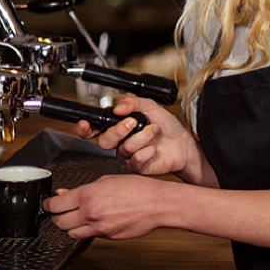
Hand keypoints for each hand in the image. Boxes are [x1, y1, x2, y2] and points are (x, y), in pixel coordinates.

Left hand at [45, 174, 165, 239]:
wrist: (158, 204)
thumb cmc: (138, 188)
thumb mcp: (108, 180)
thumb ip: (84, 189)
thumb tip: (64, 194)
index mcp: (88, 195)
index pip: (55, 205)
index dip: (49, 205)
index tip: (49, 204)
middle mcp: (90, 213)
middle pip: (59, 222)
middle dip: (58, 217)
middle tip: (63, 211)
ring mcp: (98, 228)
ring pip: (71, 233)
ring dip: (72, 226)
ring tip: (80, 218)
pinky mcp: (107, 237)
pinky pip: (90, 236)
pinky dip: (90, 230)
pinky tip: (99, 220)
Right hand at [72, 96, 206, 182]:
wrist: (184, 144)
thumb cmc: (167, 127)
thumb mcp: (151, 106)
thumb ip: (133, 102)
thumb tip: (118, 106)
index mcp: (119, 127)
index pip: (95, 130)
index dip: (85, 128)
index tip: (85, 124)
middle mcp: (121, 142)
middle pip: (104, 141)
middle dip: (118, 130)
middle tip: (132, 122)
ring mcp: (128, 155)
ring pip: (122, 149)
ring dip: (141, 137)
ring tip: (154, 131)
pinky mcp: (137, 166)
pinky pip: (135, 160)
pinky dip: (148, 151)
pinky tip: (155, 148)